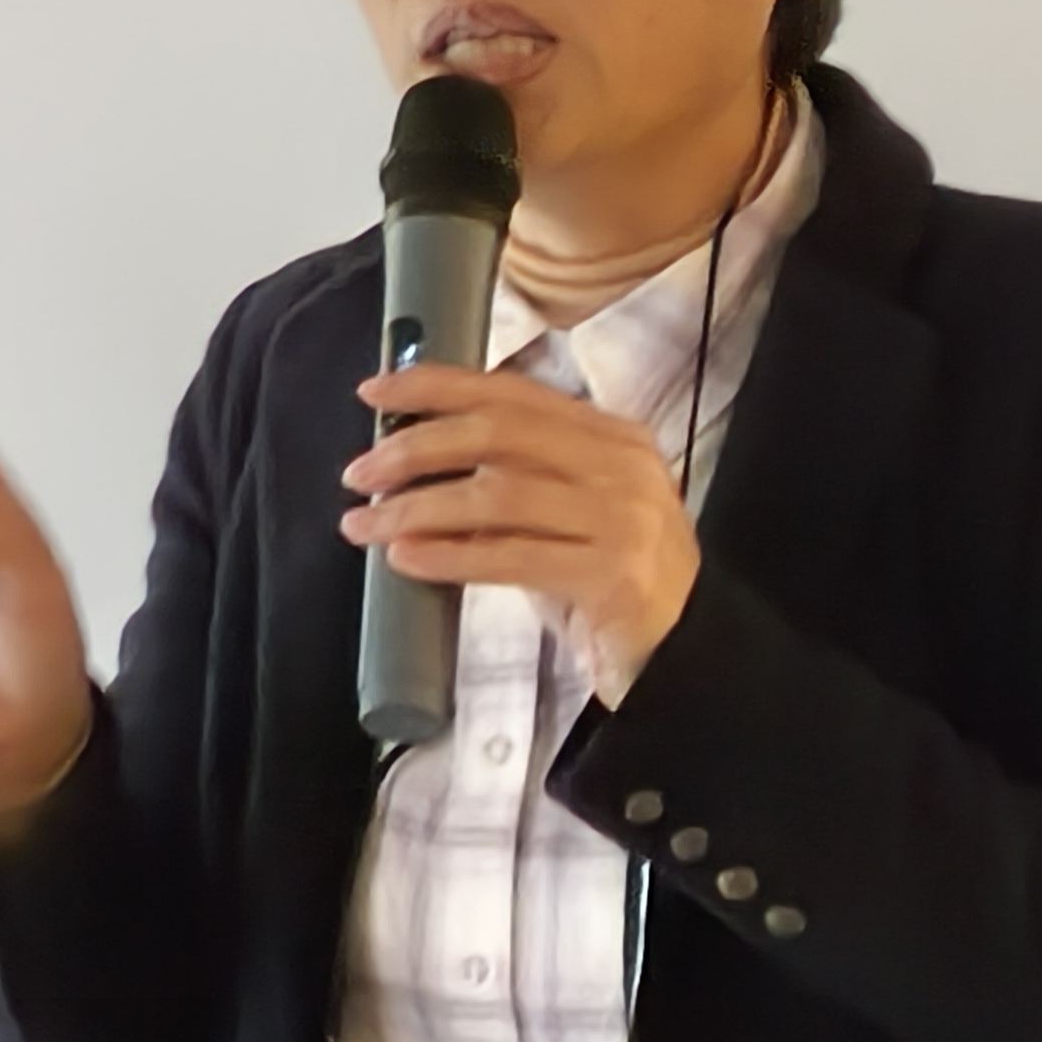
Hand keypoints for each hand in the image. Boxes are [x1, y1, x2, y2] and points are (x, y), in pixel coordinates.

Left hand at [344, 362, 699, 702]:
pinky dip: (449, 555)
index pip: (514, 394)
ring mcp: (622, 519)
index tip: (376, 390)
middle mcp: (623, 467)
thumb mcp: (570, 516)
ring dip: (419, 507)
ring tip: (367, 524)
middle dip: (416, 447)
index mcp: (613, 438)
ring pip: (498, 495)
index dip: (439, 386)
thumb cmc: (609, 587)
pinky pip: (511, 557)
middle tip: (360, 472)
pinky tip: (407, 558)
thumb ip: (519, 479)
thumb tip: (417, 462)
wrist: (681, 655)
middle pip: (500, 434)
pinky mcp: (612, 575)